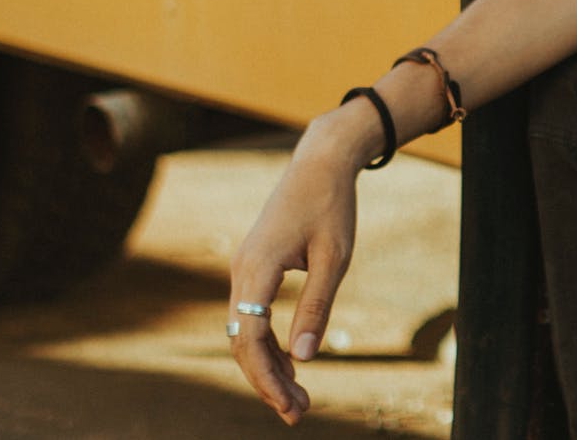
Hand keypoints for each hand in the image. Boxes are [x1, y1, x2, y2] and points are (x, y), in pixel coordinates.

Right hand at [228, 120, 362, 424]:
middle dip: (266, 381)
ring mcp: (243, 268)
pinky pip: (251, 316)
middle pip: (241, 342)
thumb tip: (304, 359)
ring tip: (296, 399)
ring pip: (243, 332)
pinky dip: (267, 344)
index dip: (267, 376)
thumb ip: (316, 306)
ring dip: (266, 366)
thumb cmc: (332, 205)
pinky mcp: (253, 267)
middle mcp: (241, 270)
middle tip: (297, 414)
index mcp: (258, 266)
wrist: (321, 162)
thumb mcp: (335, 257)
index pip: (250, 337)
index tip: (291, 404)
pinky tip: (290, 365)